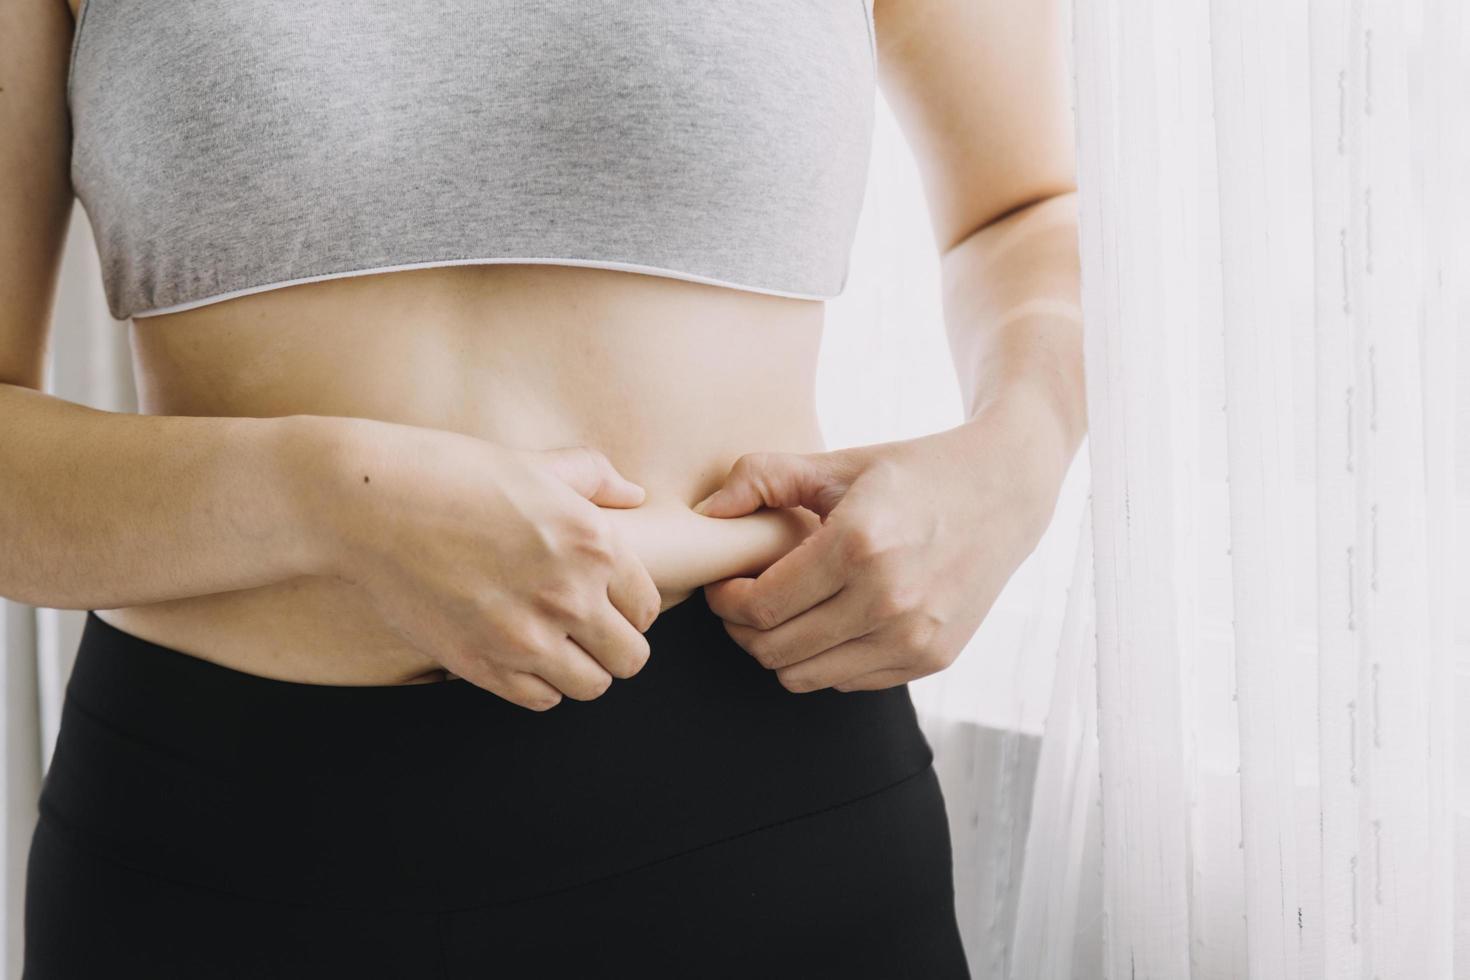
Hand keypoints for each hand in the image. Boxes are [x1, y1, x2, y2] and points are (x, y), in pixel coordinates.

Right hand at [311, 419, 661, 710]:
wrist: (370, 504)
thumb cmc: (454, 474)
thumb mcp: (537, 464)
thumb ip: (595, 478)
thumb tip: (634, 494)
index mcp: (594, 545)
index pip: (648, 608)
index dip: (629, 607)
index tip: (604, 601)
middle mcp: (570, 596)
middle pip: (631, 658)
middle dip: (613, 645)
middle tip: (586, 630)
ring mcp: (526, 637)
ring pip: (591, 686)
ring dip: (579, 670)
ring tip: (556, 646)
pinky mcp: (482, 665)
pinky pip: (541, 699)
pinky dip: (538, 684)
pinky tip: (520, 654)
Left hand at [690, 402, 1066, 692]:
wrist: (1005, 491)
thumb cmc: (913, 474)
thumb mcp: (838, 461)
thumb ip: (763, 477)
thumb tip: (706, 516)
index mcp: (858, 545)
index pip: (759, 607)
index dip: (725, 602)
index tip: (725, 583)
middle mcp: (888, 600)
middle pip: (774, 650)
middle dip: (743, 630)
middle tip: (743, 601)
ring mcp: (914, 637)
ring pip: (804, 678)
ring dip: (780, 651)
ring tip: (785, 612)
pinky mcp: (932, 659)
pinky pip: (847, 683)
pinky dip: (826, 659)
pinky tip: (832, 620)